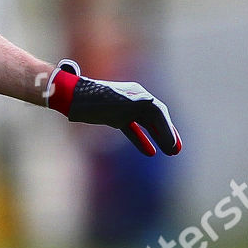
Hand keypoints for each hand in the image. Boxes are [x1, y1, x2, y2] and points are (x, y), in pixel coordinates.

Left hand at [45, 59, 181, 155]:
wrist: (71, 96)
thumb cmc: (92, 99)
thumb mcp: (113, 101)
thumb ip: (130, 101)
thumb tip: (149, 101)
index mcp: (137, 94)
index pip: (158, 112)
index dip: (166, 129)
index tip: (172, 145)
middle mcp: (134, 100)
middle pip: (156, 119)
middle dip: (167, 134)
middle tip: (177, 150)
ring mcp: (125, 109)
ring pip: (147, 125)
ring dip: (158, 138)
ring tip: (170, 152)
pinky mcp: (115, 118)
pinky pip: (133, 130)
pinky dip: (142, 140)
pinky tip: (150, 152)